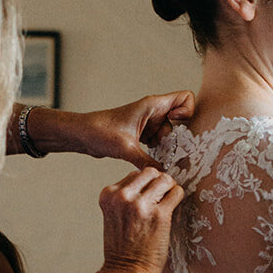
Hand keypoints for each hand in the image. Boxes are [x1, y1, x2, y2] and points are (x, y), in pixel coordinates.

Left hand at [69, 92, 194, 168]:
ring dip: (167, 146)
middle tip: (169, 152)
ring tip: (159, 159)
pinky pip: (159, 141)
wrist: (83, 135)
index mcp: (152, 105)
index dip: (188, 111)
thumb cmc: (100, 132)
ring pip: (169, 133)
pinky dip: (159, 151)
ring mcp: (148, 123)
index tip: (180, 128)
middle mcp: (153, 112)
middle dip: (177, 137)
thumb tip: (164, 174)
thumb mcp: (125, 148)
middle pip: (180, 120)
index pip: (185, 98)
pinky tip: (152, 161)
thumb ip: (146, 162)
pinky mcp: (142, 133)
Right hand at [99, 168, 183, 272]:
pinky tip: (173, 208)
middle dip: (158, 182)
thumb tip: (149, 183)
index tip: (148, 198)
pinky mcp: (160, 215)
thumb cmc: (122, 250)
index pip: (133, 175)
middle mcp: (123, 197)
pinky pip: (176, 192)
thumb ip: (124, 198)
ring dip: (169, 188)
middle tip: (161, 197)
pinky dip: (178, 197)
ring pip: (164, 178)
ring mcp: (142, 205)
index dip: (145, 186)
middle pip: (149, 172)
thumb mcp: (113, 216)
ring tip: (167, 203)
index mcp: (109, 195)